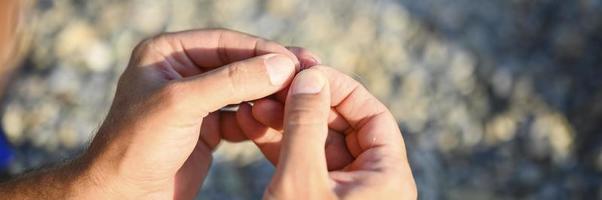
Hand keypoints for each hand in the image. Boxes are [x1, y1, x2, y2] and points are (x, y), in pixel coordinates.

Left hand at [81, 29, 303, 198]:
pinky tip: (275, 123)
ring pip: (244, 90)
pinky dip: (259, 120)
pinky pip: (242, 116)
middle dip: (271, 72)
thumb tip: (281, 64)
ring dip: (269, 96)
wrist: (123, 196)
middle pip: (238, 64)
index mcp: (167, 53)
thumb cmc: (136, 146)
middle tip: (309, 73)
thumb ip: (233, 81)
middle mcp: (182, 72)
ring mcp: (195, 100)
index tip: (296, 61)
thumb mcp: (182, 104)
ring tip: (297, 99)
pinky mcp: (206, 128)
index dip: (262, 50)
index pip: (225, 42)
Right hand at [237, 66, 416, 198]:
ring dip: (289, 124)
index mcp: (387, 177)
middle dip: (306, 105)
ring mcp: (346, 193)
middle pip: (344, 127)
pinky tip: (255, 130)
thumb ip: (307, 126)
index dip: (340, 88)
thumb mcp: (302, 181)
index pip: (372, 115)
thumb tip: (313, 78)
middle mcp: (373, 183)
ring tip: (255, 108)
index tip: (306, 73)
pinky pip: (306, 164)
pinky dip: (283, 146)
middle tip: (272, 89)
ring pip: (320, 144)